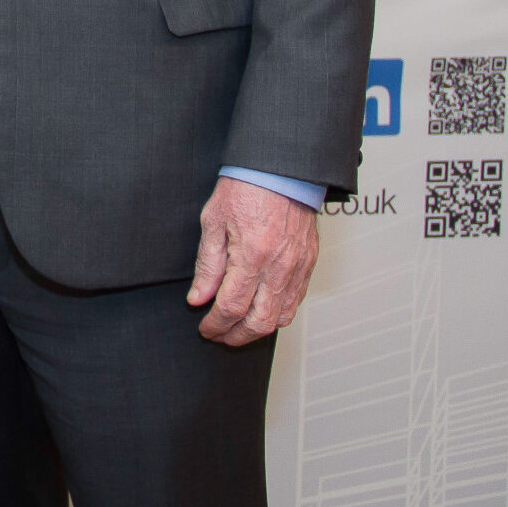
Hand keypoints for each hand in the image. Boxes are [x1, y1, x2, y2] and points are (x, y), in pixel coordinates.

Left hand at [187, 176, 320, 344]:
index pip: (231, 307)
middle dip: (235, 336)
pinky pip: (296, 301)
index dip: (215, 324)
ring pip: (281, 317)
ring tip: (237, 328)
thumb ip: (207, 265)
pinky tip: (261, 312)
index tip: (204, 328)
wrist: (281, 170)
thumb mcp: (212, 223)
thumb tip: (198, 298)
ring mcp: (298, 267)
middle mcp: (279, 267)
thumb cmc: (244, 188)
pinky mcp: (309, 264)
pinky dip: (278, 315)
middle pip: (259, 322)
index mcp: (251, 256)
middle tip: (218, 335)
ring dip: (257, 330)